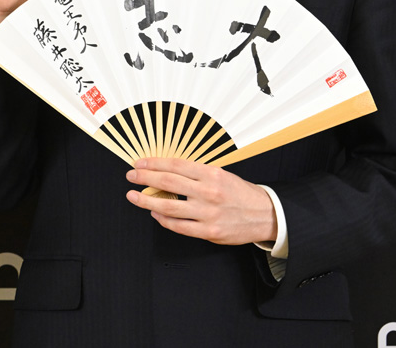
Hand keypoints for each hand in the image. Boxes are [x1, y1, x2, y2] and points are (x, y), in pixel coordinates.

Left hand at [125, 157, 277, 245]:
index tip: (140, 163)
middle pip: (168, 182)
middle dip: (145, 178)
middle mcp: (208, 192)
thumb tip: (167, 170)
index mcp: (211, 174)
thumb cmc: (241, 193)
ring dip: (147, 201)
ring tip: (134, 196)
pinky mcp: (208, 232)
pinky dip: (163, 219)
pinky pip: (179, 226)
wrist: (264, 215)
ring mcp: (207, 214)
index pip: (175, 165)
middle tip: (131, 176)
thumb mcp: (222, 174)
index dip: (154, 163)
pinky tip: (154, 213)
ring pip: (168, 206)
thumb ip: (196, 174)